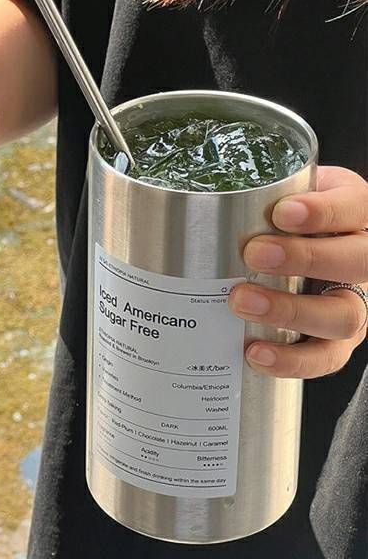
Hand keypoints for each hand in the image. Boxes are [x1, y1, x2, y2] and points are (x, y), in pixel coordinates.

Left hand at [228, 166, 367, 377]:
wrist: (299, 256)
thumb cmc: (288, 223)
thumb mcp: (286, 199)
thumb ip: (266, 198)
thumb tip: (207, 201)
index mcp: (357, 217)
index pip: (355, 208)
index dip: (324, 213)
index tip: (282, 212)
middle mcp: (364, 262)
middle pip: (355, 263)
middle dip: (304, 258)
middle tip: (254, 253)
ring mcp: (355, 305)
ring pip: (344, 316)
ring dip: (290, 311)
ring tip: (242, 301)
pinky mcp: (339, 342)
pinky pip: (324, 357)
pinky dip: (290, 359)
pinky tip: (255, 351)